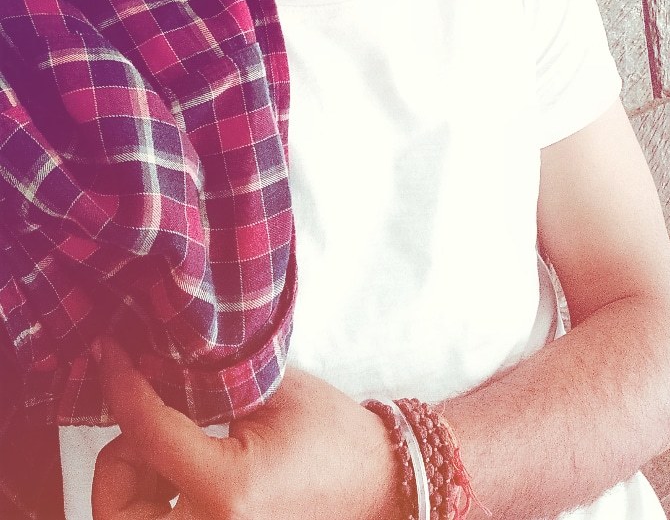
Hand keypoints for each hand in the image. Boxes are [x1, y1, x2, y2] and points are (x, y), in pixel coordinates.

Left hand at [91, 339, 399, 519]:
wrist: (377, 484)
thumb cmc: (330, 432)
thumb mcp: (267, 386)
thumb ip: (205, 372)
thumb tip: (149, 347)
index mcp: (228, 491)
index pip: (147, 434)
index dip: (122, 383)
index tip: (109, 350)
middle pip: (117, 505)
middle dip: (123, 456)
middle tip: (154, 414)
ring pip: (128, 518)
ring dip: (136, 478)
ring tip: (176, 436)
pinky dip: (153, 498)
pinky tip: (182, 466)